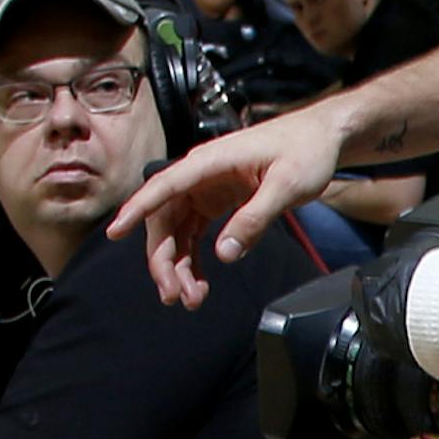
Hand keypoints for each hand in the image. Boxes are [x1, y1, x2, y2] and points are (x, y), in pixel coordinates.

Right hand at [106, 97, 358, 303]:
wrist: (322, 138)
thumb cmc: (306, 151)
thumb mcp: (287, 185)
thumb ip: (255, 218)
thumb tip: (225, 254)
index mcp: (211, 162)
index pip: (163, 186)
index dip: (137, 209)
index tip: (116, 231)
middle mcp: (200, 175)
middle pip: (164, 218)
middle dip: (163, 259)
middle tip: (173, 294)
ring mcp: (206, 190)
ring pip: (177, 232)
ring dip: (178, 266)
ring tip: (189, 299)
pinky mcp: (217, 202)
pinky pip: (194, 234)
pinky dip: (194, 260)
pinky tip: (199, 283)